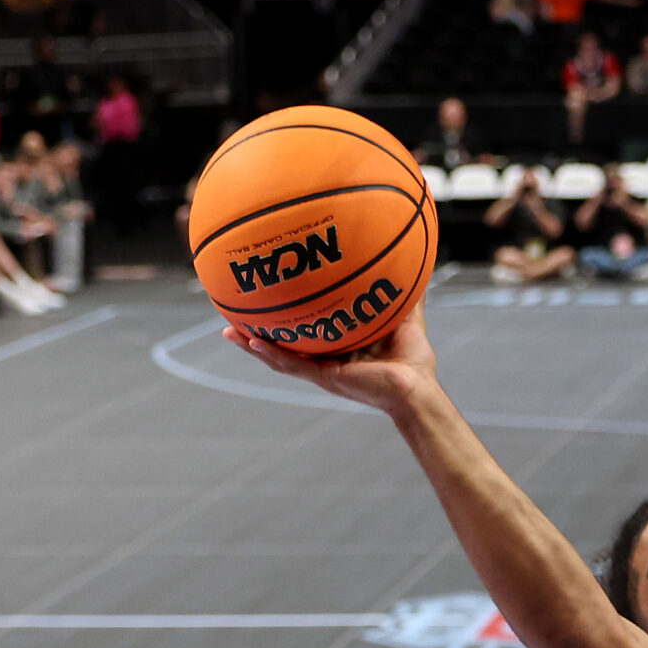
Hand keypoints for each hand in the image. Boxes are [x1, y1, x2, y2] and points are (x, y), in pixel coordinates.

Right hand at [221, 296, 440, 416]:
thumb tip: (410, 259)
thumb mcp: (403, 316)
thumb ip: (401, 290)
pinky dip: (272, 354)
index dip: (282, 315)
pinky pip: (292, 366)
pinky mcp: (326, 378)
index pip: (302, 329)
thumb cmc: (412, 359)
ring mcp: (322, 370)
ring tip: (228, 330)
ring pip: (278, 357)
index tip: (263, 294)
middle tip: (231, 312)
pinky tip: (253, 342)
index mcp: (335, 345)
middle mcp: (323, 357)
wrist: (419, 389)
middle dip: (256, 330)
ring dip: (252, 344)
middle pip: (281, 343)